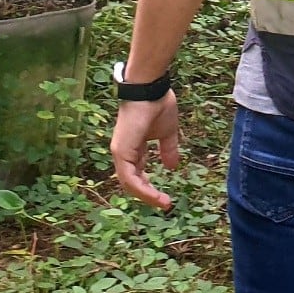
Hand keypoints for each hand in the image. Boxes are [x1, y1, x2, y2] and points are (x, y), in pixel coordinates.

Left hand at [109, 92, 181, 209]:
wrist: (150, 89)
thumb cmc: (157, 105)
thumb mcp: (167, 132)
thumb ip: (168, 150)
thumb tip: (173, 167)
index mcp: (133, 147)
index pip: (138, 173)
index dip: (151, 186)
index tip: (165, 197)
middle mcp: (123, 152)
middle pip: (133, 181)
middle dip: (149, 194)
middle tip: (165, 203)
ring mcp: (120, 152)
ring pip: (130, 184)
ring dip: (147, 196)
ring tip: (163, 203)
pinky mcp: (121, 152)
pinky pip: (129, 178)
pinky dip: (142, 189)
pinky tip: (155, 195)